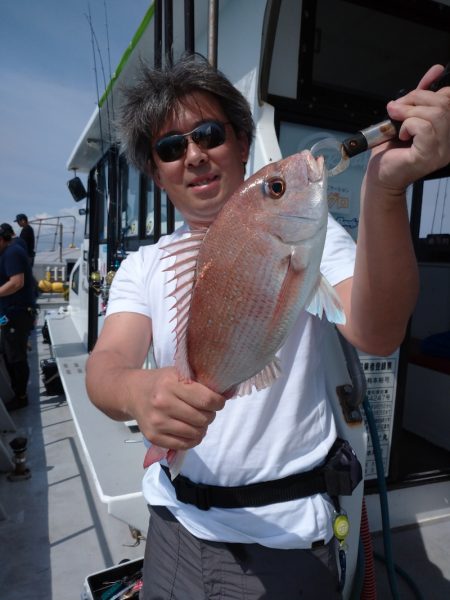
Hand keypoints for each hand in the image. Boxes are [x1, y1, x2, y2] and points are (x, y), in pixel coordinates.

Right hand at [128, 366, 225, 450]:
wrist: (132, 392)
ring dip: (202, 429)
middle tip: (206, 411)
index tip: (218, 402)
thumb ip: (199, 383)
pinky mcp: (153, 437)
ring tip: (198, 421)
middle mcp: (163, 403)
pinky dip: (192, 440)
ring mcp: (157, 422)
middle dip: (210, 416)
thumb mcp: (178, 374)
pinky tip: (190, 431)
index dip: (218, 403)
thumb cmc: (161, 382)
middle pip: (202, 418)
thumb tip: (228, 393)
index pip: (206, 399)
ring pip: (195, 434)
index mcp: (171, 383)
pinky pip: (184, 445)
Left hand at [367, 64, 449, 192]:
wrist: (379, 176)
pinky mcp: (428, 156)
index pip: (449, 99)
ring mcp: (441, 151)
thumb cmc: (390, 151)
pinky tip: (401, 134)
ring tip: (396, 121)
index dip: (429, 91)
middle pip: (443, 104)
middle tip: (396, 109)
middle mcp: (448, 142)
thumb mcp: (405, 117)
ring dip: (409, 112)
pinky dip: (409, 125)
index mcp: (446, 131)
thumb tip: (435, 71)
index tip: (409, 97)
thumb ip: (419, 97)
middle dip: (415, 99)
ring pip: (435, 114)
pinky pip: (425, 128)